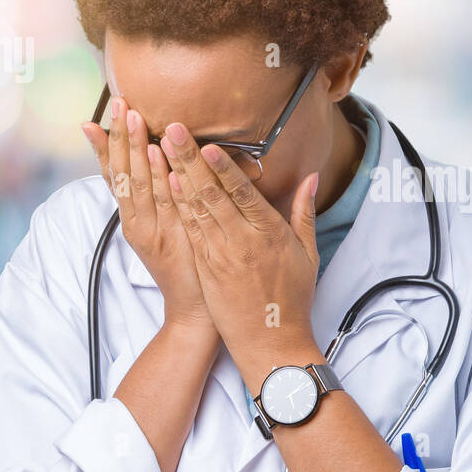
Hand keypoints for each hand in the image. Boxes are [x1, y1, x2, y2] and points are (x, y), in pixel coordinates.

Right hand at [81, 99, 217, 335]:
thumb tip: (154, 164)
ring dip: (137, 149)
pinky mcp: (175, 238)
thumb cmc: (184, 268)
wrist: (194, 311)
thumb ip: (156, 201)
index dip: (103, 147)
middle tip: (119, 103)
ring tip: (134, 118)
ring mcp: (156, 231)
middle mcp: (138, 223)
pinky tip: (160, 155)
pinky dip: (161, 178)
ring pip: (141, 185)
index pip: (112, 176)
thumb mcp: (162, 232)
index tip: (96, 118)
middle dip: (120, 137)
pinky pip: (167, 203)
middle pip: (123, 173)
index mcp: (133, 220)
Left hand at [159, 125, 322, 387]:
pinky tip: (165, 184)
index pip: (243, 193)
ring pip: (195, 207)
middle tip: (172, 129)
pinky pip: (189, 230)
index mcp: (270, 234)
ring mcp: (220, 255)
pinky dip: (177, 205)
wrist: (270, 342)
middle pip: (212, 193)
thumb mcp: (308, 254)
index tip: (208, 145)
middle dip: (190, 159)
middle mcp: (242, 241)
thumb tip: (311, 178)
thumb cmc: (292, 298)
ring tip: (160, 146)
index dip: (223, 168)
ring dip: (176, 174)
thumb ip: (304, 213)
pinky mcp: (206, 267)